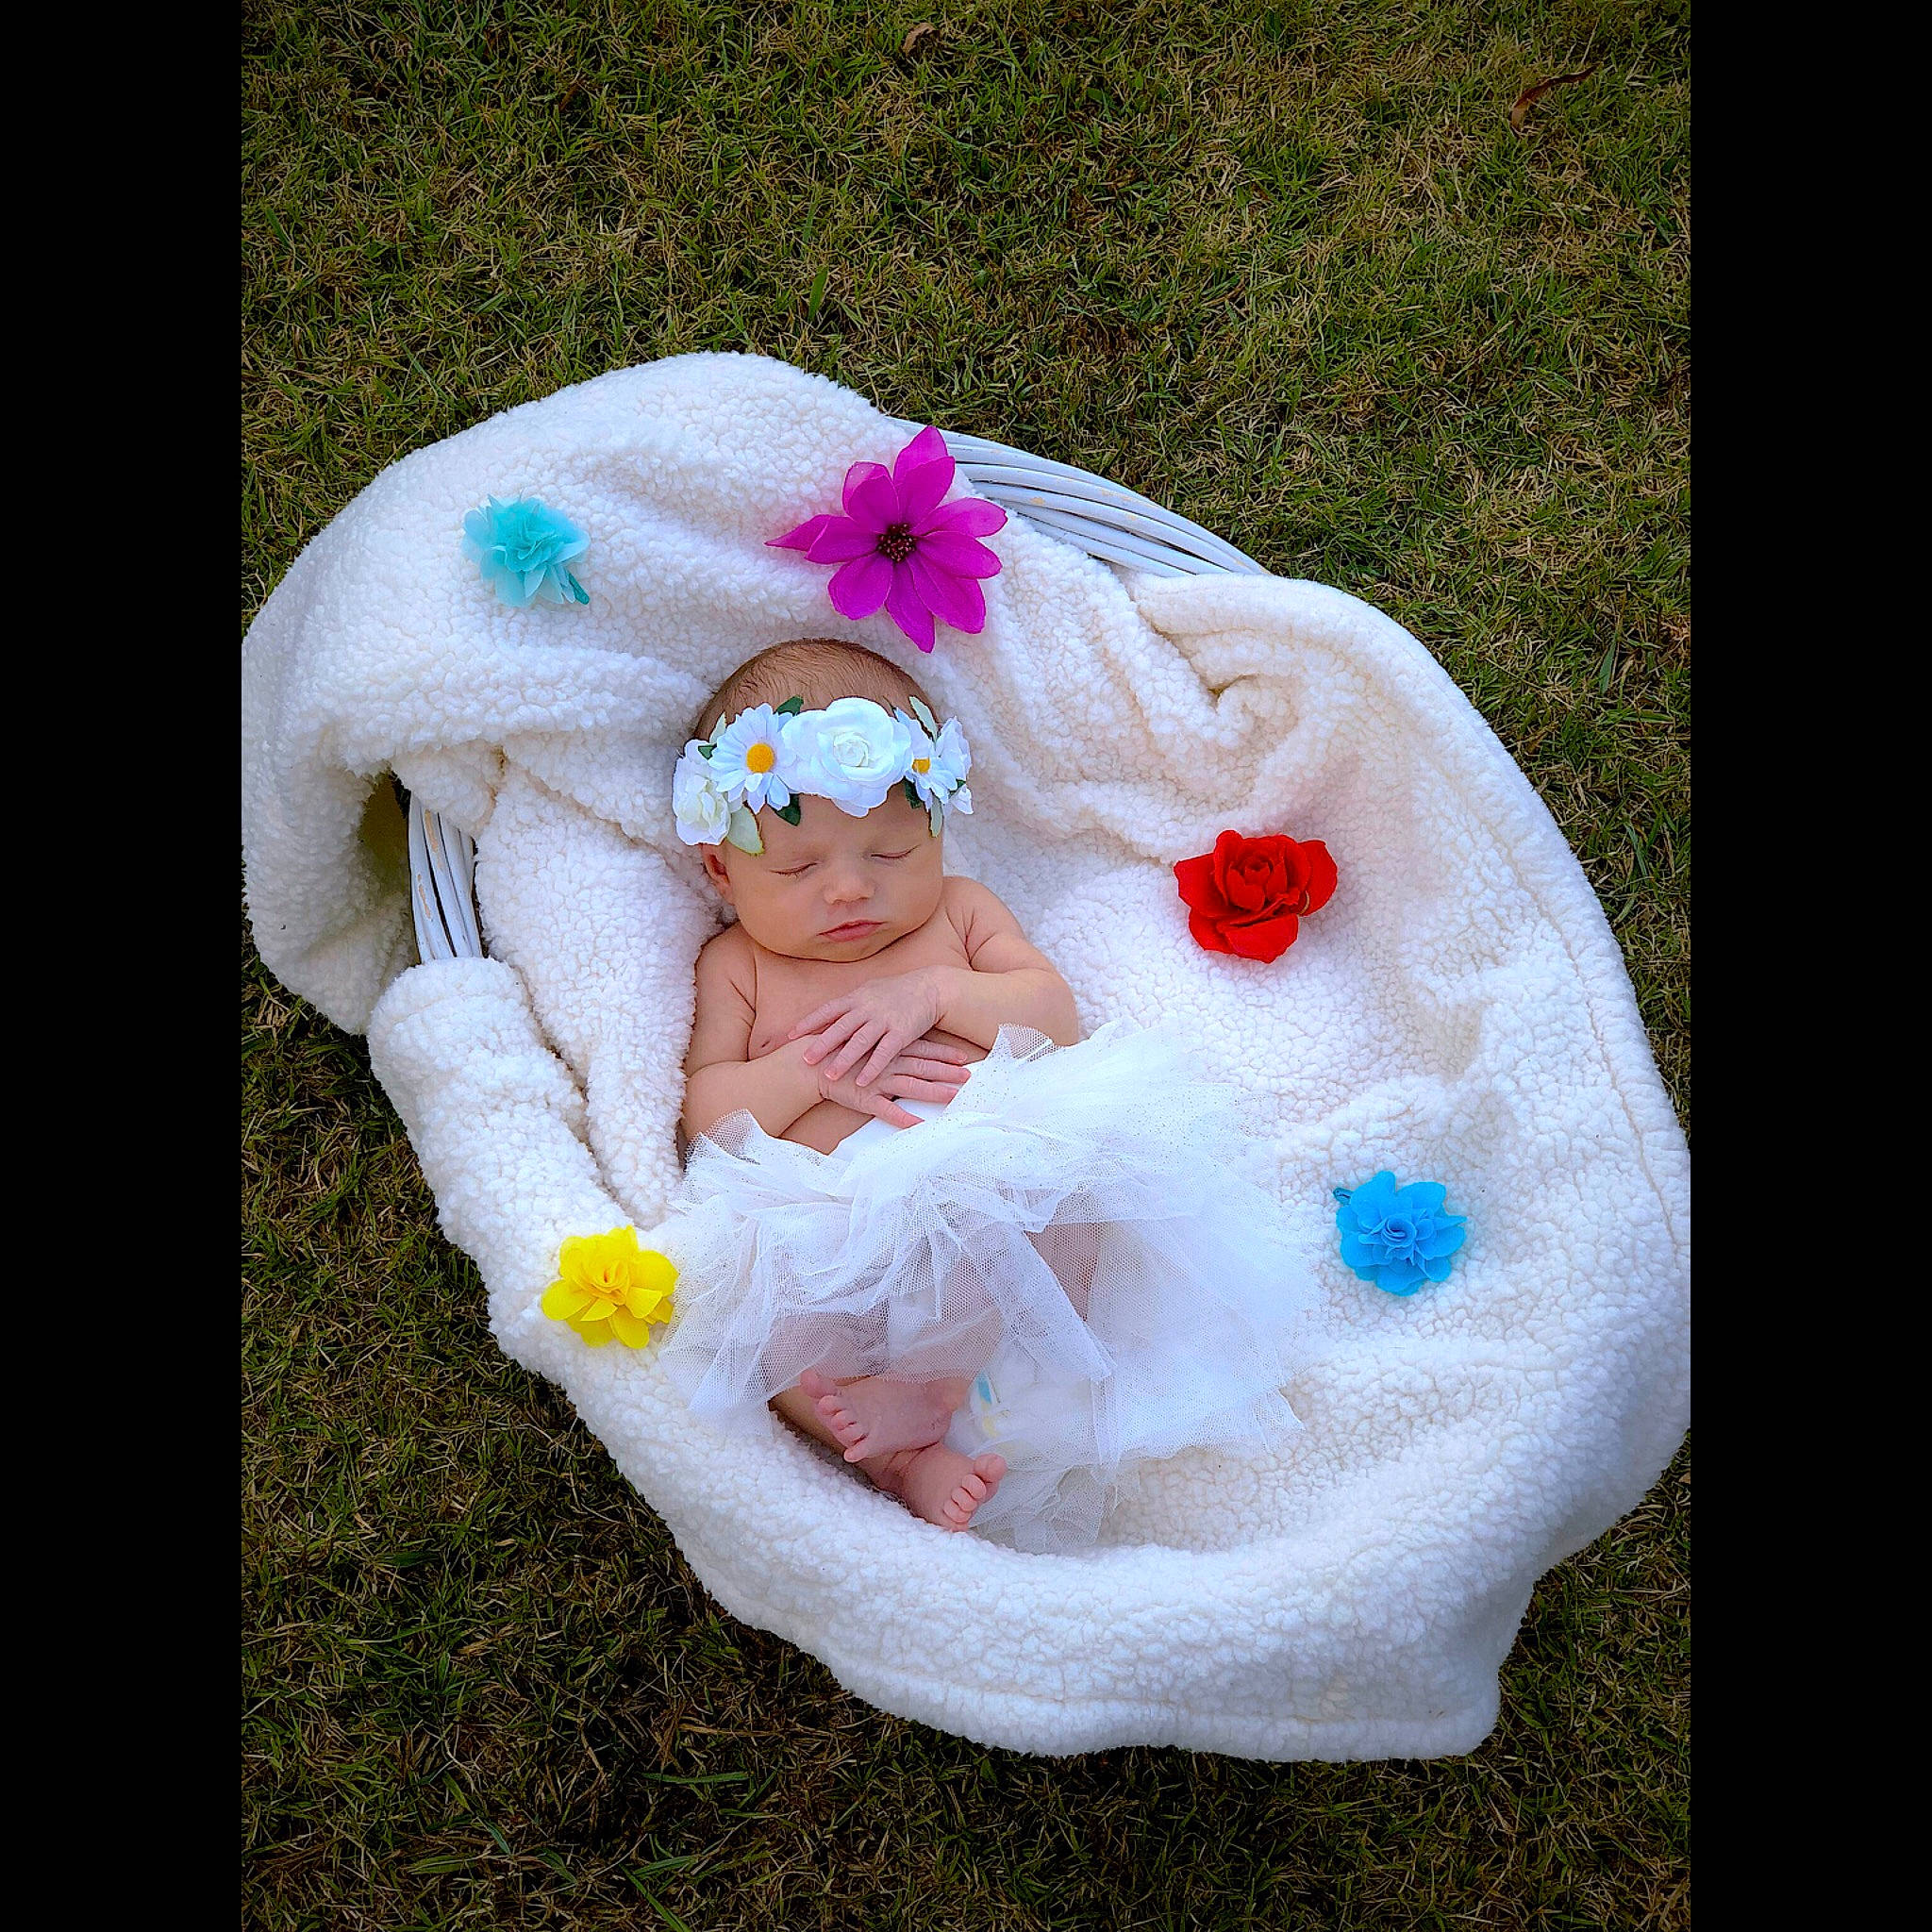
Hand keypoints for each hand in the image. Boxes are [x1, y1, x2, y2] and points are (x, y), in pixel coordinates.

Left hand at [789, 970, 946, 1087]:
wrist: (930, 988)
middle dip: (821, 1044)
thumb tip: (827, 1015)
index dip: (808, 1022)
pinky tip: (862, 1081)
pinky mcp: (902, 1032)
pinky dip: (873, 1067)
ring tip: (829, 1075)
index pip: (828, 1010)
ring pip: (860, 1041)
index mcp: (857, 997)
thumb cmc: (897, 991)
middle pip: (840, 1027)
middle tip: (805, 1059)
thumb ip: (850, 1005)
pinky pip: (885, 1052)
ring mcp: (885, 1019)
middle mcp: (868, 1007)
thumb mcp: (870, 992)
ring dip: (844, 1059)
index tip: (790, 1035)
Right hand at [811, 1033, 974, 1127]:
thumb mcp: (860, 1041)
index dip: (942, 1053)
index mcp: (887, 1049)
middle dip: (947, 1072)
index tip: (962, 1057)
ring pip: (911, 1086)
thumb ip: (879, 1042)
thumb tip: (896, 1043)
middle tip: (969, 1076)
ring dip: (933, 1092)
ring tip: (954, 1098)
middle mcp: (886, 1063)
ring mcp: (877, 1081)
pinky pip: (887, 1111)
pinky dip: (904, 1119)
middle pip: (922, 1066)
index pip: (921, 1049)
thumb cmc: (834, 1051)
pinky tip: (920, 1125)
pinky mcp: (865, 1098)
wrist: (807, 1063)